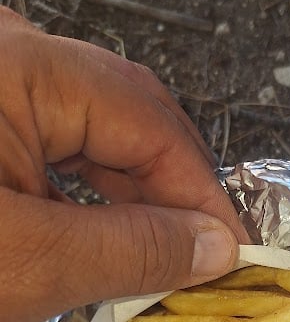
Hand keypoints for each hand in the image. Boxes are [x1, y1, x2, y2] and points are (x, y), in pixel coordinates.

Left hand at [0, 7, 247, 321]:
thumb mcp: (30, 264)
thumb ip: (134, 250)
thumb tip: (218, 246)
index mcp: (16, 66)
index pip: (146, 122)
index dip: (200, 194)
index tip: (234, 250)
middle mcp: (10, 57)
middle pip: (128, 119)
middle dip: (172, 194)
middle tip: (204, 256)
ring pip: (97, 135)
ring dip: (136, 199)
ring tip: (163, 254)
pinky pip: (60, 147)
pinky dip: (93, 197)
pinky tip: (109, 237)